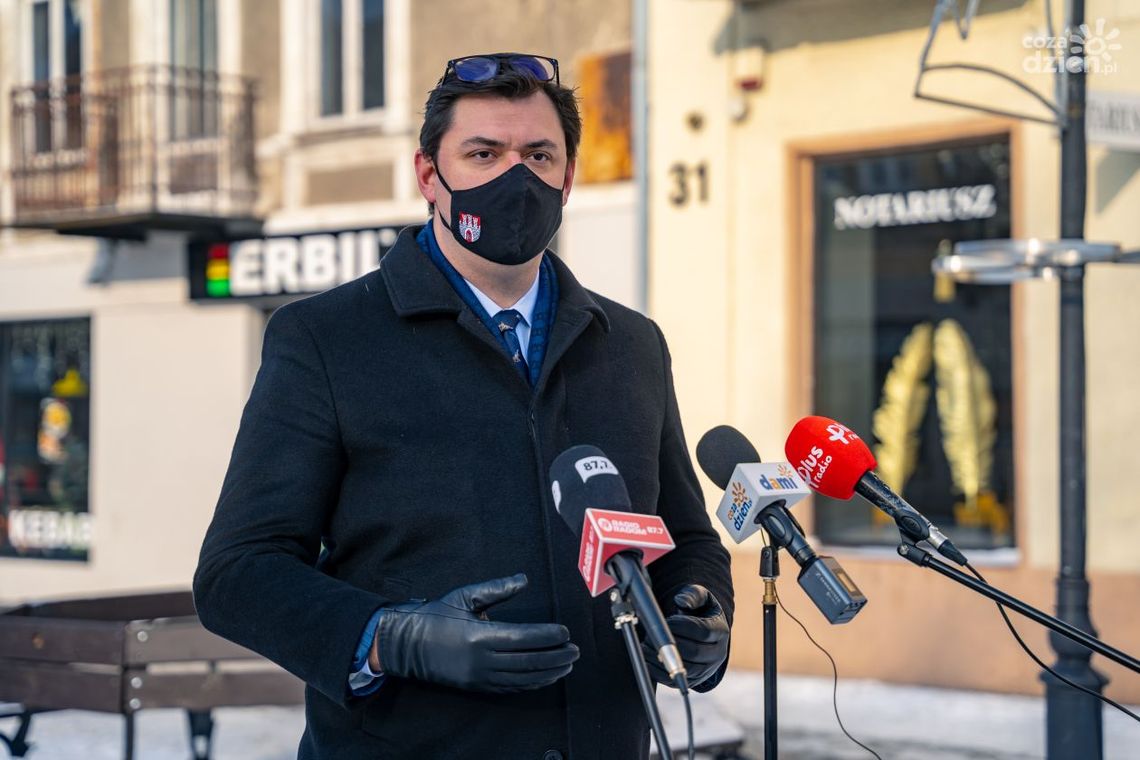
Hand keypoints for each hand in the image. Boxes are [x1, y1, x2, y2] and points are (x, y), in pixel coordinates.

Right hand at [376, 573, 578, 692]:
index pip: (524, 638)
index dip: (548, 636)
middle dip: (556, 656)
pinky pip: (512, 688)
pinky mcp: (478, 687)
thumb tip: (524, 579)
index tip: (565, 631)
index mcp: (479, 636)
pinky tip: (547, 676)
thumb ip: (496, 589)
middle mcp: (481, 660)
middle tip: (575, 649)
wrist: (406, 644)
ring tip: (568, 664)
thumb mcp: (464, 596)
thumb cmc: (435, 616)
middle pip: (529, 661)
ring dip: (550, 672)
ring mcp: (480, 677)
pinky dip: (533, 683)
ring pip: (523, 678)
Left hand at [642, 584, 728, 687]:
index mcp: (720, 632)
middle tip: (652, 633)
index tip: (667, 620)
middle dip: (670, 643)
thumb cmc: (700, 613)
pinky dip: (658, 670)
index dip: (682, 626)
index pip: (703, 631)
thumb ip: (693, 595)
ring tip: (647, 644)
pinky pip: (675, 680)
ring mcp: (706, 670)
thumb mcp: (701, 599)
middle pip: (694, 652)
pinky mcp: (692, 680)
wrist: (704, 635)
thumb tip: (681, 601)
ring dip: (662, 658)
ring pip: (685, 668)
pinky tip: (647, 657)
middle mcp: (718, 654)